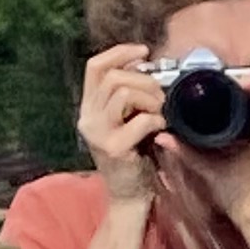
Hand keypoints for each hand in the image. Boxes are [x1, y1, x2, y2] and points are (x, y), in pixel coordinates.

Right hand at [77, 42, 164, 204]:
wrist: (131, 196)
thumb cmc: (136, 156)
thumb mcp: (127, 120)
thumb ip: (129, 96)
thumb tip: (143, 64)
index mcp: (89, 108)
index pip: (95, 67)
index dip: (119, 53)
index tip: (144, 52)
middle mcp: (88, 118)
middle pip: (113, 77)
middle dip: (144, 80)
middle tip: (160, 97)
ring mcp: (98, 134)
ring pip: (123, 93)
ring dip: (150, 99)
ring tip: (160, 113)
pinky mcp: (114, 148)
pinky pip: (141, 120)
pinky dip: (157, 120)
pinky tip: (161, 130)